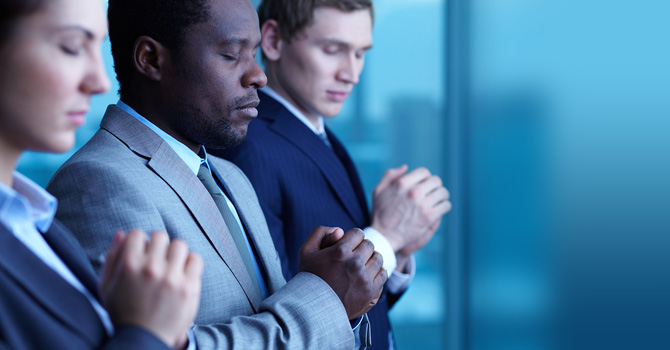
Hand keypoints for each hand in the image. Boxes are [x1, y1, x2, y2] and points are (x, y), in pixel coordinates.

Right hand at [100, 230, 202, 347]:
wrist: (143, 340)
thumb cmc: (123, 313)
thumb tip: (121, 233)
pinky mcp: (189, 287)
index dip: (138, 243)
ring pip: (179, 245)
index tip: (140, 254)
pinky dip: (189, 263)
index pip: (137, 234)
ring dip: (174, 254)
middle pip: (160, 236)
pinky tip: (182, 274)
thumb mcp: (106, 286)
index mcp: (129, 266)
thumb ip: (112, 257)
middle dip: (157, 247)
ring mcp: (172, 278)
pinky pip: (195, 259)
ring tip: (170, 267)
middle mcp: (151, 268)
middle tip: (156, 261)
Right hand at [299, 226, 386, 319]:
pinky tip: (366, 275)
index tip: (348, 245)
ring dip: (370, 259)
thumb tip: (340, 230)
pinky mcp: (371, 292)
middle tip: (352, 256)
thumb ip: (320, 233)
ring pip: (378, 258)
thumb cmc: (310, 279)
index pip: (358, 233)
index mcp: (339, 251)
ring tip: (360, 266)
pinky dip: (376, 273)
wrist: (314, 309)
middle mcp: (354, 263)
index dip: (352, 237)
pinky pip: (383, 274)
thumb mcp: (306, 251)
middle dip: (361, 248)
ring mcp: (364, 279)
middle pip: (369, 245)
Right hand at [371, 165, 451, 254]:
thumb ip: (390, 175)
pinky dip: (445, 207)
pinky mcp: (429, 217)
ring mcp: (422, 205)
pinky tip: (439, 209)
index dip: (425, 177)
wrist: (383, 236)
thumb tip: (406, 167)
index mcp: (401, 183)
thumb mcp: (378, 190)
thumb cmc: (380, 213)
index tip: (424, 184)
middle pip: (436, 181)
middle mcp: (413, 192)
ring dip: (442, 196)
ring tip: (438, 200)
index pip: (424, 172)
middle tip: (433, 192)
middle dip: (435, 186)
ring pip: (443, 193)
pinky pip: (446, 206)